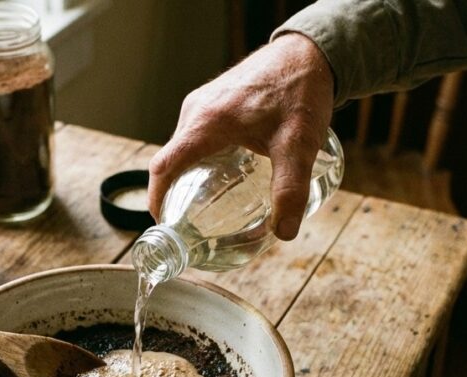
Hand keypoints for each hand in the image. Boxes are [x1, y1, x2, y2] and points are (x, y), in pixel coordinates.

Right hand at [147, 33, 334, 240]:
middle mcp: (196, 111)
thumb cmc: (300, 91)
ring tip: (206, 207)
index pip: (164, 167)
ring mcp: (202, 104)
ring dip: (188, 177)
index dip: (158, 200)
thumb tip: (284, 232)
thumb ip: (291, 189)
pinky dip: (199, 161)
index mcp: (206, 123)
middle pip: (171, 161)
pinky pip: (195, 137)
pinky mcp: (213, 102)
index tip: (165, 226)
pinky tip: (222, 176)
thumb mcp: (298, 145)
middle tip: (191, 226)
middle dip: (176, 195)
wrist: (308, 53)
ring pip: (183, 149)